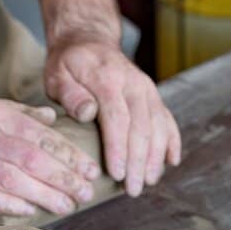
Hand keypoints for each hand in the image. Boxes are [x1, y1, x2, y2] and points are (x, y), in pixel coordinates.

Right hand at [0, 89, 99, 215]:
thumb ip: (16, 111)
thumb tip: (52, 118)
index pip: (39, 134)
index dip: (67, 153)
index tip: (88, 168)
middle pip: (31, 157)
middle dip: (63, 176)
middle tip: (86, 191)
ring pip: (11, 178)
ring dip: (43, 194)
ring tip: (67, 205)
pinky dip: (8, 205)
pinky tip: (29, 212)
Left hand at [45, 38, 181, 196]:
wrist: (89, 39)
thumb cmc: (69, 64)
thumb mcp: (58, 74)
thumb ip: (70, 94)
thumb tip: (87, 113)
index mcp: (108, 78)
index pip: (118, 118)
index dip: (119, 148)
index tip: (118, 173)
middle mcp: (133, 83)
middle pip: (141, 126)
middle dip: (139, 161)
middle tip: (133, 189)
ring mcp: (147, 89)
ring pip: (158, 125)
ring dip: (156, 156)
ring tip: (149, 181)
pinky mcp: (153, 95)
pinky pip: (167, 119)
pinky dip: (172, 140)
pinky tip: (172, 161)